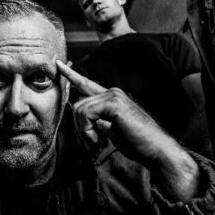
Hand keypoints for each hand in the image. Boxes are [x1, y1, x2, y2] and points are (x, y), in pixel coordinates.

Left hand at [56, 60, 180, 161]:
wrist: (156, 150)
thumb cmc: (136, 143)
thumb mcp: (111, 130)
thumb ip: (97, 121)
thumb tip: (80, 119)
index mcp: (111, 98)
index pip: (86, 84)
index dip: (71, 75)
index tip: (58, 64)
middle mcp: (111, 92)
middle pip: (77, 105)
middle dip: (80, 129)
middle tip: (94, 146)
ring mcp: (113, 96)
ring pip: (80, 110)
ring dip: (85, 132)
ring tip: (99, 144)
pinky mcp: (114, 103)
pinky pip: (86, 113)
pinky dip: (88, 130)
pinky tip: (101, 140)